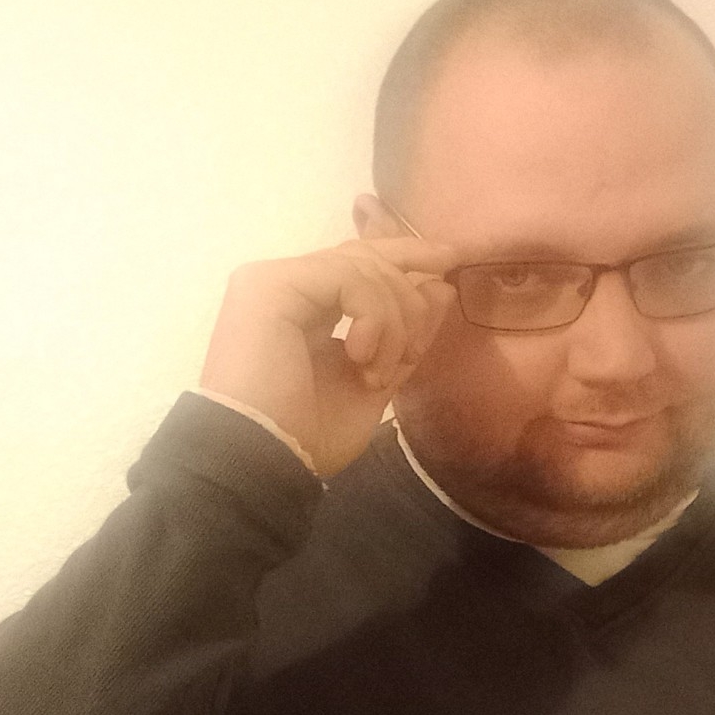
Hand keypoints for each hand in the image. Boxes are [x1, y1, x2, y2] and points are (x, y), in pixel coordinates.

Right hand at [198, 234, 459, 477]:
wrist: (264, 459)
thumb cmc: (309, 434)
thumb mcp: (376, 381)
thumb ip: (406, 335)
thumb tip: (441, 287)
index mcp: (304, 308)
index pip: (359, 264)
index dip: (406, 255)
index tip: (450, 260)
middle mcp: (286, 285)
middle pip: (364, 255)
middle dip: (408, 292)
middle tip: (413, 352)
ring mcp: (274, 281)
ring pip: (363, 266)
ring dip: (392, 321)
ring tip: (379, 373)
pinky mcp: (270, 285)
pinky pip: (347, 276)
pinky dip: (373, 317)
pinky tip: (361, 357)